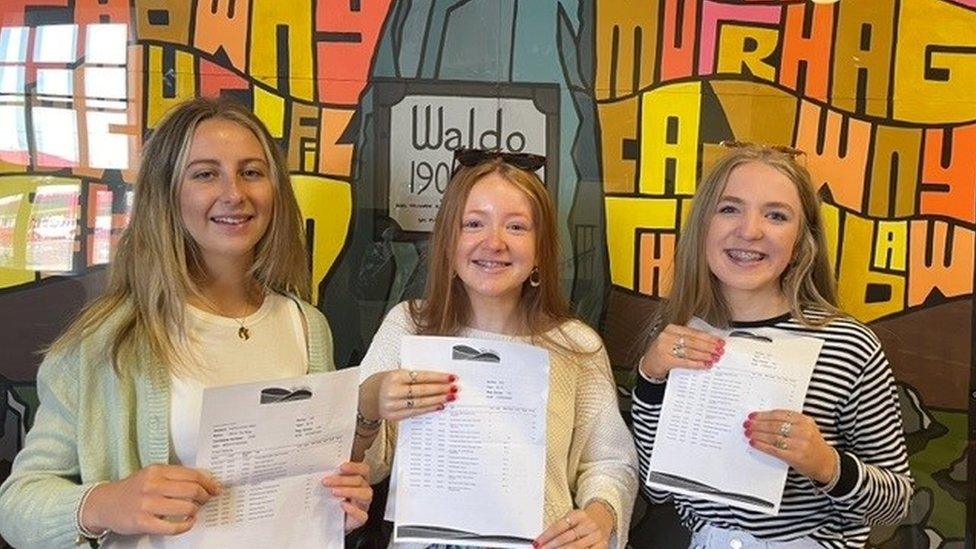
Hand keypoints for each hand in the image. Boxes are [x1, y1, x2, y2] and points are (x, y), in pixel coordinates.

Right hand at [81, 464, 220, 535]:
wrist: (104, 504)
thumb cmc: (133, 489)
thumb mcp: (151, 475)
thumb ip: (174, 476)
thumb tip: (203, 481)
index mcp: (157, 471)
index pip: (191, 474)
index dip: (208, 482)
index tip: (215, 487)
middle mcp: (152, 485)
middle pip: (192, 490)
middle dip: (205, 496)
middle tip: (207, 500)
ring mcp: (147, 504)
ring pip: (185, 507)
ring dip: (195, 510)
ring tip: (195, 511)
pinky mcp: (143, 522)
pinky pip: (172, 526)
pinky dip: (185, 525)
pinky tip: (188, 522)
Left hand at [322, 461, 371, 532]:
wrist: (332, 522)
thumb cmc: (333, 501)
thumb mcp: (333, 488)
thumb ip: (332, 479)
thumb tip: (321, 472)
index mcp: (360, 480)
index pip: (364, 470)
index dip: (354, 467)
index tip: (341, 467)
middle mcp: (364, 491)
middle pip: (360, 481)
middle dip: (342, 480)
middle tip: (326, 481)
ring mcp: (363, 505)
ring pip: (365, 495)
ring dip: (349, 491)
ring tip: (333, 492)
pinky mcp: (360, 519)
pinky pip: (362, 515)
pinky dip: (353, 510)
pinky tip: (342, 505)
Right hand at [375, 369, 456, 420]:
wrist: (366, 397)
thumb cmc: (384, 382)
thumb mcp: (395, 373)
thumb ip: (412, 376)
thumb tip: (438, 379)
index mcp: (395, 376)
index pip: (422, 377)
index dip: (438, 377)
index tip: (451, 377)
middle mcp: (393, 391)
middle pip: (423, 391)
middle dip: (441, 389)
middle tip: (455, 388)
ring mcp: (393, 405)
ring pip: (421, 403)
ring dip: (438, 400)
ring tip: (450, 397)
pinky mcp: (394, 416)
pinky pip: (416, 412)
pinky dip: (429, 409)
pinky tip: (439, 406)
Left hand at [534, 505, 611, 548]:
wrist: (603, 519)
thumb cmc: (583, 521)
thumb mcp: (571, 518)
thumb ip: (559, 528)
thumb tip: (542, 540)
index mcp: (578, 515)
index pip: (559, 526)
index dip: (547, 535)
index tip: (538, 542)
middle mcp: (589, 524)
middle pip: (567, 537)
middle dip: (552, 546)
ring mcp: (596, 536)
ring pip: (576, 547)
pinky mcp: (603, 545)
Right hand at [638, 324, 723, 378]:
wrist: (649, 363)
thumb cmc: (665, 351)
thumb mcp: (675, 341)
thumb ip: (689, 340)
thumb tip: (711, 343)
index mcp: (672, 328)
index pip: (693, 332)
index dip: (708, 337)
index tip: (719, 341)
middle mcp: (667, 336)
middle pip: (692, 341)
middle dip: (708, 346)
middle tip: (719, 350)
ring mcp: (664, 347)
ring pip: (689, 351)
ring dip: (704, 355)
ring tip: (714, 358)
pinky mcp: (664, 359)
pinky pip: (684, 361)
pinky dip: (696, 364)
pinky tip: (704, 365)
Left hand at [744, 409, 837, 482]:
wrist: (826, 463)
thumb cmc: (812, 444)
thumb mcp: (806, 428)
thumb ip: (790, 422)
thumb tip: (763, 419)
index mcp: (805, 420)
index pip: (780, 414)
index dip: (764, 414)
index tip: (752, 415)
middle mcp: (804, 431)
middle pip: (774, 425)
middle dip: (758, 424)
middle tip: (747, 424)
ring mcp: (800, 444)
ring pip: (773, 437)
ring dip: (757, 434)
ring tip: (747, 433)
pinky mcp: (795, 457)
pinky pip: (774, 449)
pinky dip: (761, 445)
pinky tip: (754, 443)